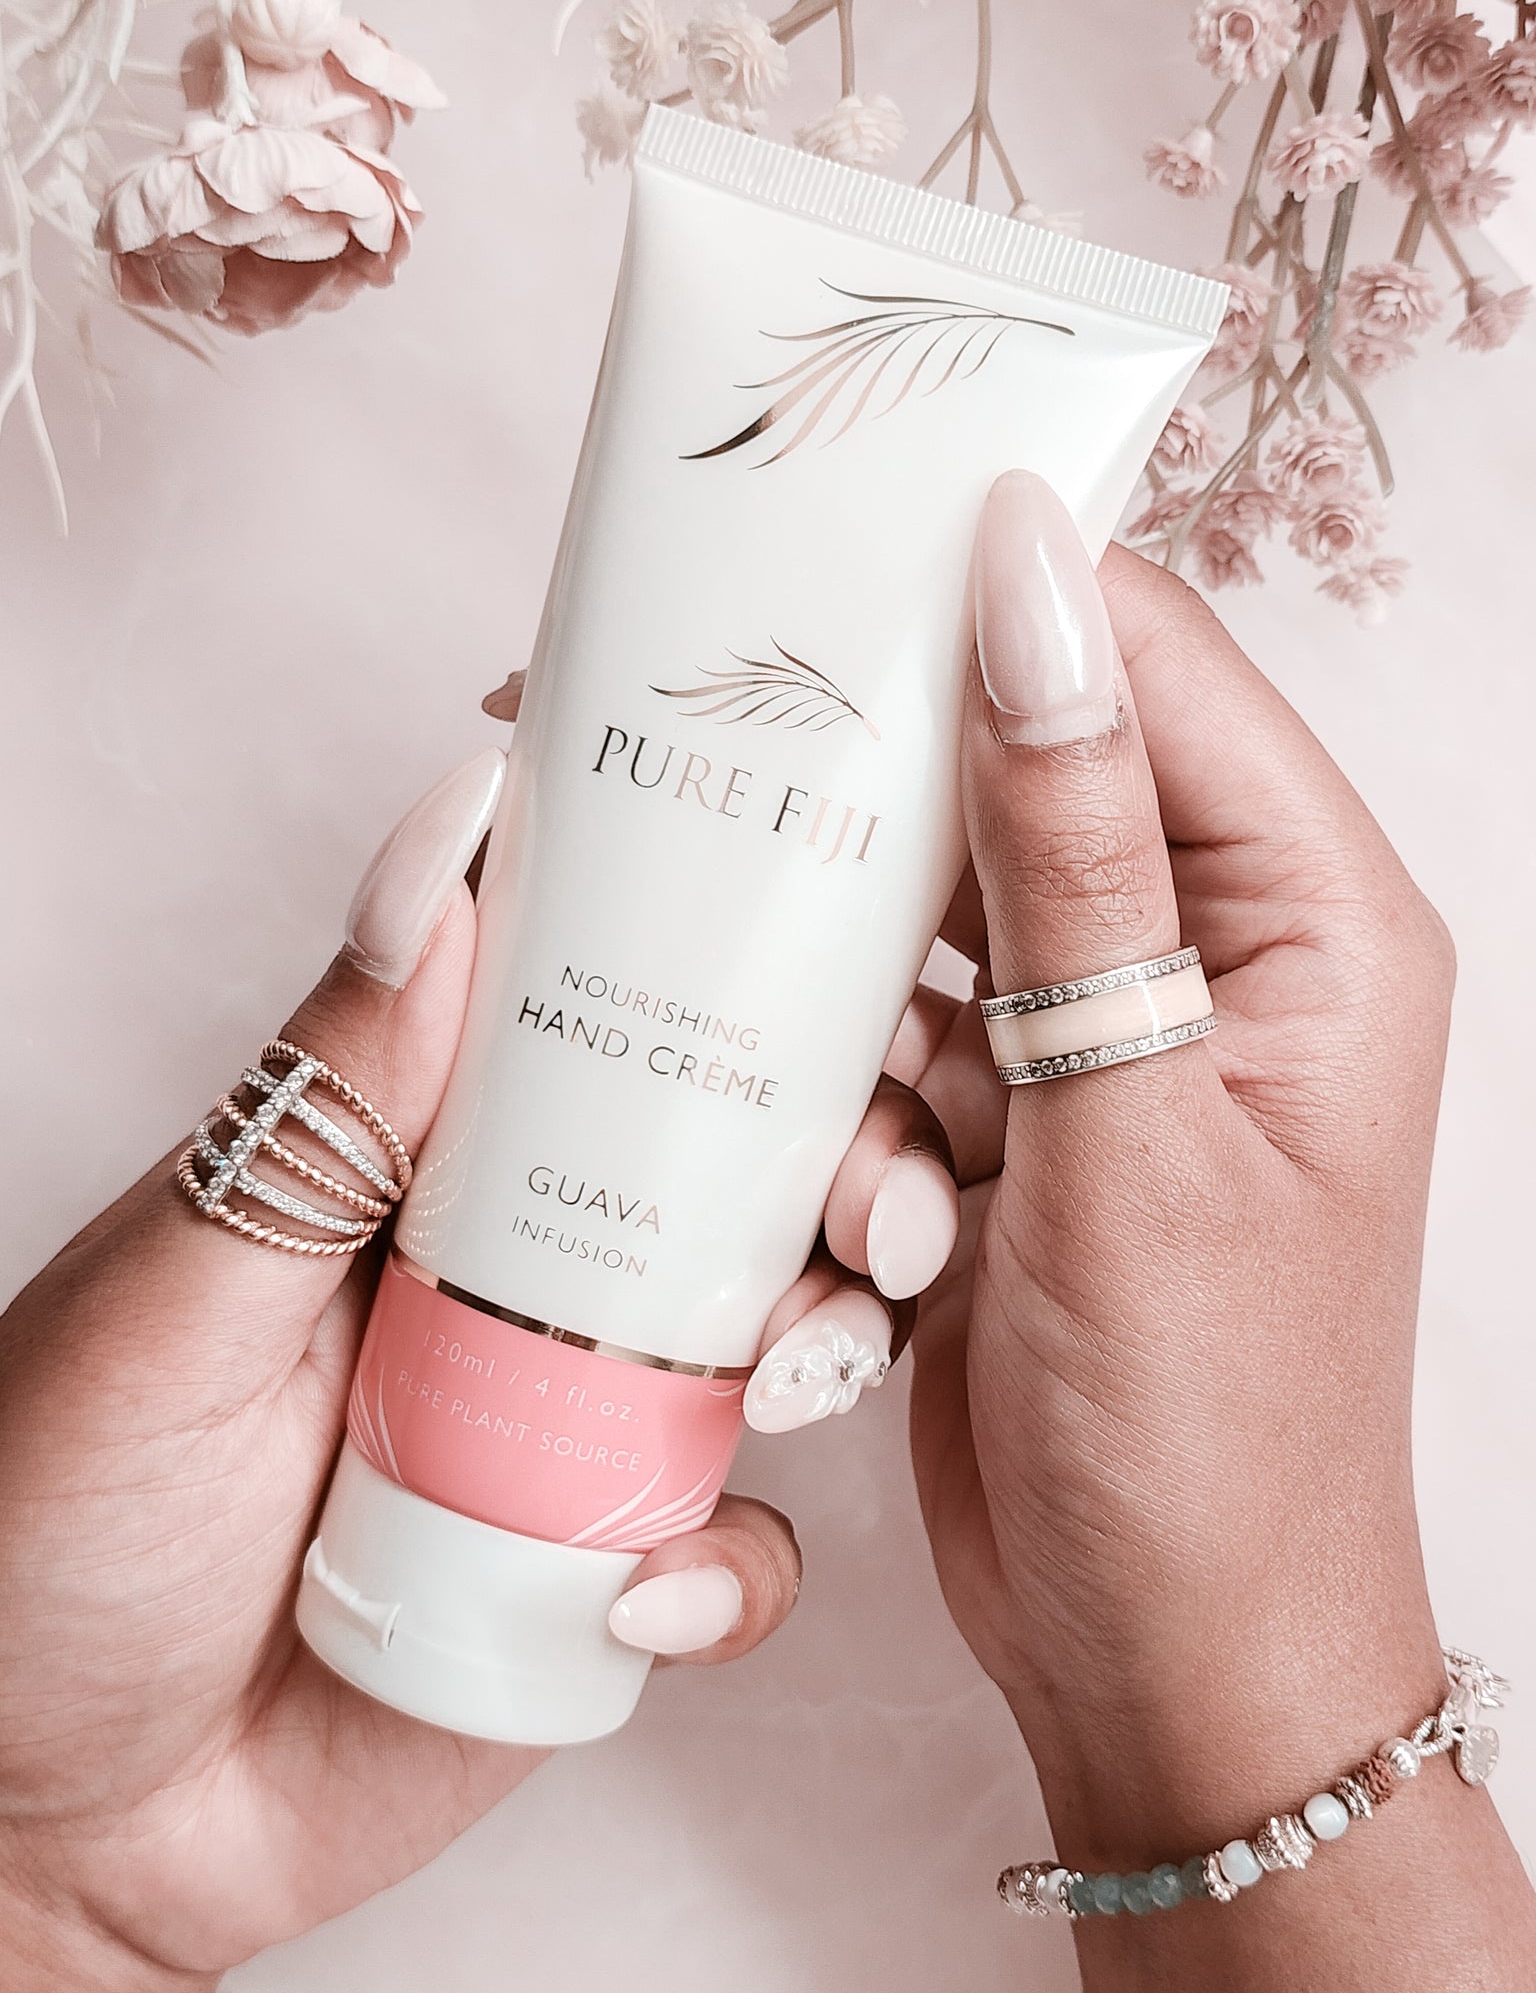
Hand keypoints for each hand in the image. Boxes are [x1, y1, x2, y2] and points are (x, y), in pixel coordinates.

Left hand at [0, 743, 957, 1987]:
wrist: (54, 1817)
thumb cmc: (55, 1532)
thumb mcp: (177, 1295)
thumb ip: (319, 1105)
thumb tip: (437, 864)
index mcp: (431, 1172)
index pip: (614, 1032)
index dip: (748, 987)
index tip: (852, 968)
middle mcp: (527, 1281)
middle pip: (742, 1182)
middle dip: (855, 1165)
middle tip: (875, 1201)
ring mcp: (576, 1433)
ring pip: (779, 1343)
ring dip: (838, 1342)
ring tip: (801, 1372)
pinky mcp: (603, 1585)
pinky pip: (736, 1557)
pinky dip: (731, 1574)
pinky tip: (642, 1600)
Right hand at [894, 472, 1535, 1982]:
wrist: (1168, 1663)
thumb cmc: (1208, 1429)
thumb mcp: (1135, 1124)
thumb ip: (1076, 854)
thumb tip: (1031, 585)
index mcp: (1313, 920)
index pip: (1153, 672)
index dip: (1001, 590)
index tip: (827, 539)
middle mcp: (1216, 954)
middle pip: (1027, 771)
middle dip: (880, 788)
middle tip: (723, 750)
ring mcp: (1105, 1041)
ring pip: (936, 911)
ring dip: (854, 981)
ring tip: (819, 1064)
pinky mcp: (1013, 1123)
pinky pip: (897, 1032)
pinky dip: (845, 1086)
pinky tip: (838, 1187)